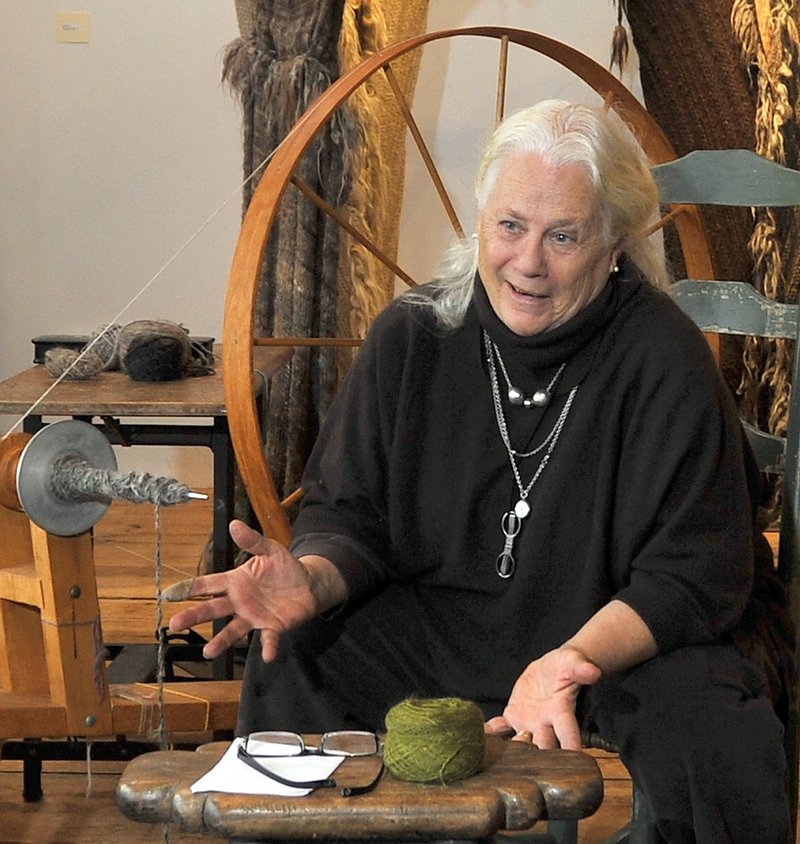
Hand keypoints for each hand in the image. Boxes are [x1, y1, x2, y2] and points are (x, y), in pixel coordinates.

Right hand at [168, 520, 318, 661]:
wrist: (308, 584)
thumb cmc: (284, 567)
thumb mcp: (269, 549)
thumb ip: (252, 540)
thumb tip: (235, 524)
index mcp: (235, 582)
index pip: (208, 585)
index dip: (188, 588)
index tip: (168, 594)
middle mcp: (239, 602)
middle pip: (212, 609)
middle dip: (193, 616)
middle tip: (174, 624)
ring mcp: (254, 616)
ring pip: (233, 630)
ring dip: (221, 641)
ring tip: (208, 652)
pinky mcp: (272, 627)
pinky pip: (268, 639)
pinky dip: (267, 647)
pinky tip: (267, 656)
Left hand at [484, 645, 600, 749]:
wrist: (552, 669)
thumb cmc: (567, 666)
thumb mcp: (573, 663)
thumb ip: (581, 669)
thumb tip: (592, 671)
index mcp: (562, 712)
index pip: (569, 732)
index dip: (570, 746)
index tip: (571, 760)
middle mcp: (546, 724)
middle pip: (542, 745)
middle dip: (537, 758)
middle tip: (529, 769)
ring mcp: (528, 723)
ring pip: (520, 741)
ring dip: (511, 748)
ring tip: (499, 756)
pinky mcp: (513, 717)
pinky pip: (500, 727)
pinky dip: (491, 733)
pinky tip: (480, 738)